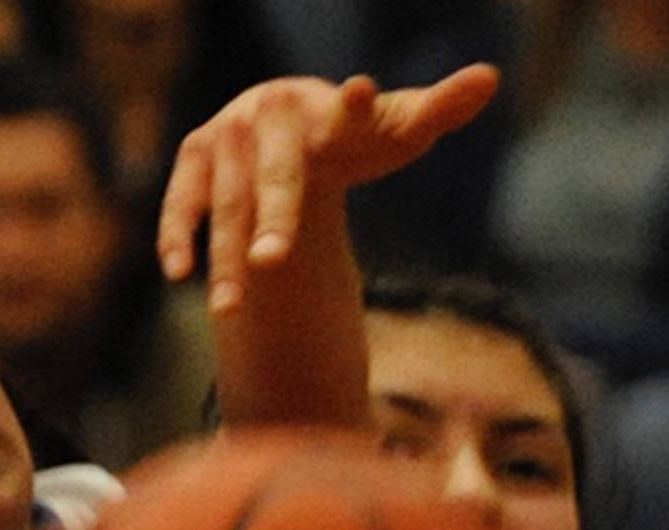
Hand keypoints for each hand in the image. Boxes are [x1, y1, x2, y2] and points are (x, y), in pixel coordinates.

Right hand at [159, 66, 498, 313]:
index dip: (354, 107)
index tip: (362, 94)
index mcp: (327, 104)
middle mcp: (272, 112)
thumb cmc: (350, 135)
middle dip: (272, 219)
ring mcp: (228, 134)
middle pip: (278, 177)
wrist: (281, 120)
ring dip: (223, 257)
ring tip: (226, 310)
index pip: (346, 110)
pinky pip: (182, 201)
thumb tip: (490, 81)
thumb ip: (438, 110)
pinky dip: (177, 233)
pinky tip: (178, 271)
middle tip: (272, 263)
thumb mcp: (392, 130)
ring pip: (227, 205)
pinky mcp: (195, 157)